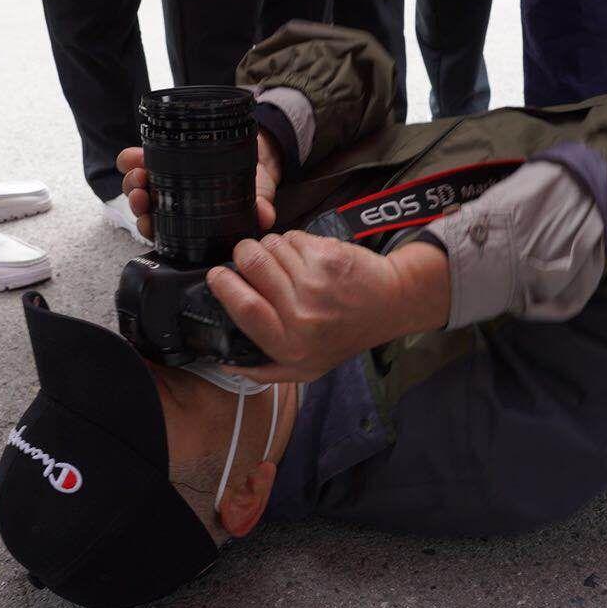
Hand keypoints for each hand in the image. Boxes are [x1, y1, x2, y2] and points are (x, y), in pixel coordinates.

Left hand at [118, 131, 282, 241]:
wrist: (252, 155)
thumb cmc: (250, 185)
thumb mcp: (258, 195)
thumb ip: (259, 207)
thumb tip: (266, 216)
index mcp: (188, 220)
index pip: (161, 230)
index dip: (150, 227)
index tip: (149, 221)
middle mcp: (170, 203)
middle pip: (143, 209)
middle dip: (137, 202)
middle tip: (142, 194)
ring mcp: (162, 181)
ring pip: (135, 187)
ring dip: (132, 181)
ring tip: (139, 172)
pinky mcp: (159, 158)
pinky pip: (135, 162)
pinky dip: (130, 159)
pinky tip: (133, 154)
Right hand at [205, 232, 450, 382]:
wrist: (389, 305)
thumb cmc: (343, 335)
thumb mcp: (306, 368)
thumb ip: (265, 371)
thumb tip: (224, 363)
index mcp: (290, 345)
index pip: (245, 308)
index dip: (224, 285)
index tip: (217, 274)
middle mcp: (303, 316)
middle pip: (252, 265)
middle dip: (243, 253)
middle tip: (248, 258)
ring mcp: (317, 283)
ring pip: (271, 245)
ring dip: (270, 247)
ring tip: (283, 261)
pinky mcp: (329, 257)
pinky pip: (293, 237)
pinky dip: (292, 241)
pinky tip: (304, 256)